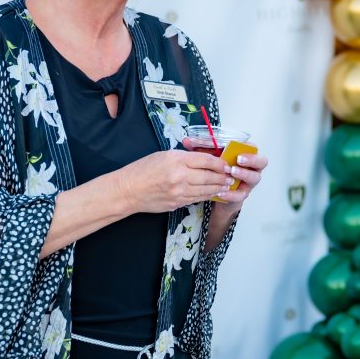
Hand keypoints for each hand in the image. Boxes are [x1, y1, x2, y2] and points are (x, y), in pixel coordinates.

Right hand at [117, 149, 232, 213]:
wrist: (128, 190)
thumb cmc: (142, 170)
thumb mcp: (163, 155)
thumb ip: (183, 158)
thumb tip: (202, 161)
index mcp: (177, 160)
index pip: (205, 160)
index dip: (219, 163)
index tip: (226, 164)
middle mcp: (180, 176)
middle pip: (209, 176)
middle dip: (223, 176)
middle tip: (231, 176)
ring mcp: (179, 192)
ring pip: (205, 189)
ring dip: (218, 187)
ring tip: (227, 185)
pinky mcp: (177, 203)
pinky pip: (197, 198)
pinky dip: (207, 195)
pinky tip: (213, 193)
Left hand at [182, 137, 268, 206]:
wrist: (218, 191)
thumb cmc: (217, 170)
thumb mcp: (211, 156)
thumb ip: (201, 148)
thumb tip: (187, 141)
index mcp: (246, 154)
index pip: (252, 147)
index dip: (248, 147)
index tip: (237, 146)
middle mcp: (251, 167)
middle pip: (261, 161)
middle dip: (251, 159)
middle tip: (239, 159)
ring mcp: (248, 182)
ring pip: (254, 177)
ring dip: (244, 174)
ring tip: (232, 173)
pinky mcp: (242, 194)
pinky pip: (241, 194)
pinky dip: (232, 193)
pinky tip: (222, 191)